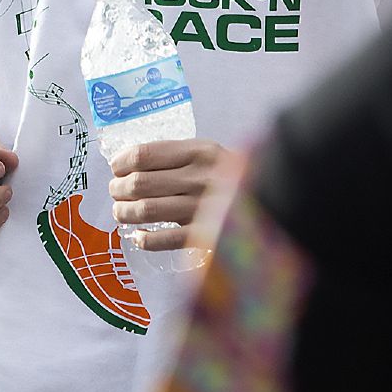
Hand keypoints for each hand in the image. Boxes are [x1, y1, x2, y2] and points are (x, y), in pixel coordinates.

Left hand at [109, 137, 227, 251]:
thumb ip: (175, 155)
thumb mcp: (209, 153)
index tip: (116, 169)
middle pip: (139, 183)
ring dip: (124, 213)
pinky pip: (163, 240)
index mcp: (200, 152)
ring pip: (146, 211)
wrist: (276, 200)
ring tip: (121, 213)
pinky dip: (144, 239)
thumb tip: (126, 164)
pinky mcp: (205, 236)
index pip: (143, 155)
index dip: (121, 163)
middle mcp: (201, 178)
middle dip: (119, 189)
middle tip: (116, 192)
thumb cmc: (231, 176)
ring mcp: (203, 208)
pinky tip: (138, 236)